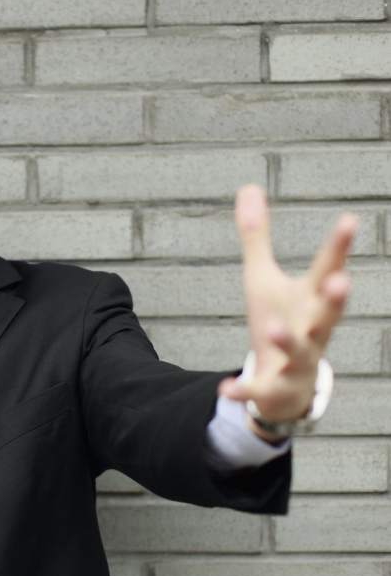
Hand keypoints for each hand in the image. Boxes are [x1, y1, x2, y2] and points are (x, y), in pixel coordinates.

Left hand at [218, 184, 356, 441]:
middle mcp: (312, 329)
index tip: (350, 220)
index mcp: (311, 299)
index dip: (339, 246)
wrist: (284, 384)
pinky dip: (244, 390)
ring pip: (298, 351)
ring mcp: (295, 360)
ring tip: (274, 329)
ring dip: (288, 341)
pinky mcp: (274, 386)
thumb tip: (248, 185)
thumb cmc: (280, 320)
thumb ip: (257, 235)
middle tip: (342, 281)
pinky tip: (225, 388)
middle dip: (335, 299)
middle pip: (328, 314)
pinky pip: (259, 389)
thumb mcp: (263, 277)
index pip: (328, 269)